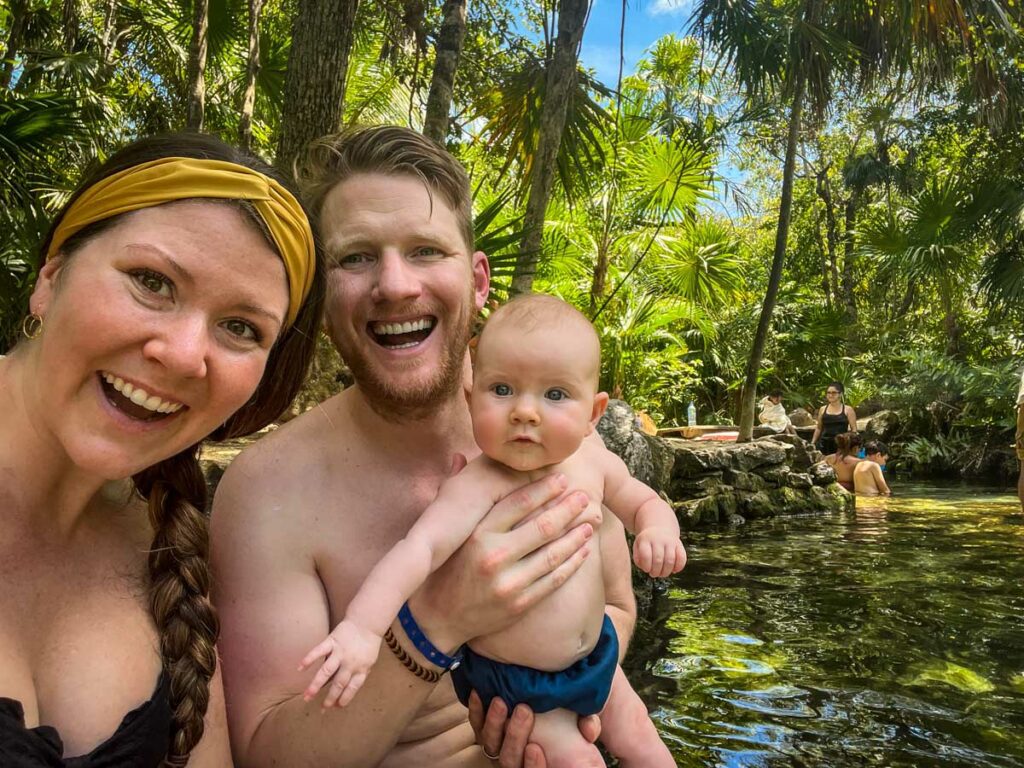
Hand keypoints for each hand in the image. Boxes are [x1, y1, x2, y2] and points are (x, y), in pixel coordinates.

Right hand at [297, 620, 381, 707]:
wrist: (367, 622)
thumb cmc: (367, 644)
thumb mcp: (369, 662)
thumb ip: (359, 674)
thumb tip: (348, 691)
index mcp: (361, 669)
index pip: (352, 688)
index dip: (344, 699)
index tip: (336, 707)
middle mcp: (350, 663)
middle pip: (339, 684)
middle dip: (330, 698)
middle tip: (321, 708)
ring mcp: (340, 652)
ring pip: (326, 671)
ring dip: (316, 684)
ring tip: (307, 696)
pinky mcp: (332, 641)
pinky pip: (319, 651)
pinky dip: (309, 659)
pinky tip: (300, 668)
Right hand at [410, 474, 592, 648]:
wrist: (437, 618)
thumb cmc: (442, 567)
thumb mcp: (444, 529)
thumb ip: (453, 491)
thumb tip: (460, 455)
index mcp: (476, 534)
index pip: (517, 504)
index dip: (543, 489)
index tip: (561, 478)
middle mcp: (494, 557)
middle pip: (542, 527)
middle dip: (567, 509)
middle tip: (583, 496)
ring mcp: (509, 583)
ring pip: (553, 554)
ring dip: (575, 535)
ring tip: (590, 521)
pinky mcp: (520, 604)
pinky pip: (553, 580)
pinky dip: (572, 563)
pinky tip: (583, 550)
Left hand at [467, 692, 600, 766]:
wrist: (542, 710)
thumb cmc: (567, 726)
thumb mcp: (581, 732)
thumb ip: (586, 728)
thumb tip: (590, 728)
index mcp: (536, 764)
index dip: (532, 766)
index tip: (535, 748)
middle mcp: (515, 761)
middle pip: (508, 758)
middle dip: (515, 735)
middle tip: (524, 710)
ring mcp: (498, 747)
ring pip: (490, 743)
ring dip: (494, 723)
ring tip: (501, 702)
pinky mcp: (486, 731)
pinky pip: (476, 725)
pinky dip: (477, 711)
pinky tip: (479, 694)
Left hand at [632, 528, 685, 577]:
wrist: (659, 527)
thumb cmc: (646, 542)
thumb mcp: (637, 546)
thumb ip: (637, 558)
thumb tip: (645, 567)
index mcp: (645, 539)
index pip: (645, 556)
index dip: (646, 566)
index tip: (646, 569)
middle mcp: (658, 539)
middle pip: (658, 560)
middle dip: (656, 572)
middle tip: (654, 574)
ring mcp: (670, 541)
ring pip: (670, 560)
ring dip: (666, 572)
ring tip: (662, 573)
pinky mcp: (679, 544)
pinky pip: (682, 557)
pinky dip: (679, 567)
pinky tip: (674, 570)